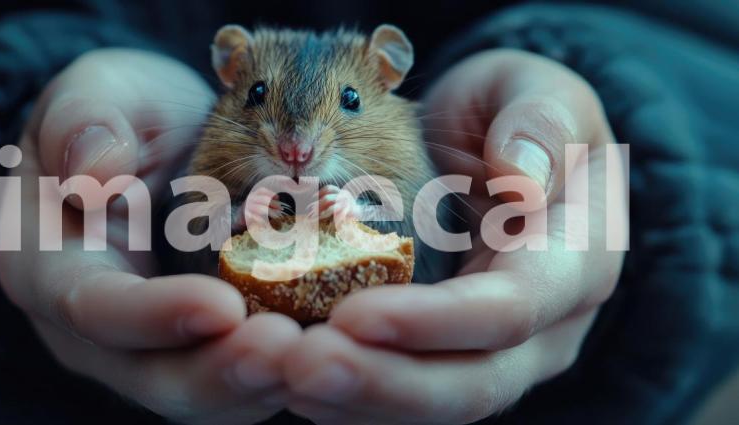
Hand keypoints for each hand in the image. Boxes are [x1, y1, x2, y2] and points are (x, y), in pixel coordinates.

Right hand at [0, 49, 300, 423]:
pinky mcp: (207, 346)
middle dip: (225, 372)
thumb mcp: (98, 93)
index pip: (96, 307)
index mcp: (50, 267)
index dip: (157, 315)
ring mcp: (155, 346)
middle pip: (156, 376)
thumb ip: (83, 122)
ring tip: (326, 357)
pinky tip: (335, 348)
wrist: (159, 144)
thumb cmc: (125, 114)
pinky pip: (245, 377)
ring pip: (208, 393)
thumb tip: (94, 176)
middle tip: (291, 352)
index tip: (223, 305)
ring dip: (267, 383)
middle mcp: (99, 329)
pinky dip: (289, 371)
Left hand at [281, 49, 626, 423]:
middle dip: (383, 384)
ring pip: (433, 403)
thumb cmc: (514, 114)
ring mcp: (496, 349)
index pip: (511, 309)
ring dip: (354, 401)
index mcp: (576, 259)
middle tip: (298, 367)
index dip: (434, 321)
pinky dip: (349, 399)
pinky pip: (403, 395)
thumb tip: (521, 177)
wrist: (499, 152)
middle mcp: (545, 325)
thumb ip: (540, 120)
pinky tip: (290, 384)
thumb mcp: (535, 89)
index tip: (351, 314)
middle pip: (471, 383)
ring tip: (282, 376)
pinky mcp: (448, 355)